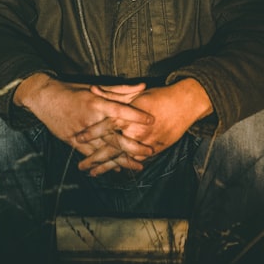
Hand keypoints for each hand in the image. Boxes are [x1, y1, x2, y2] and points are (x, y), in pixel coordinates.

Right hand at [14, 75, 155, 172]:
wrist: (44, 98)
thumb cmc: (72, 90)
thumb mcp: (95, 87)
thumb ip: (120, 90)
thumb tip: (143, 86)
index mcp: (95, 103)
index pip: (118, 110)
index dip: (135, 115)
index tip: (151, 120)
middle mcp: (89, 120)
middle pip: (113, 136)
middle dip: (132, 146)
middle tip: (149, 151)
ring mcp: (79, 133)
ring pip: (103, 149)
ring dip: (121, 159)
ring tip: (138, 166)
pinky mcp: (72, 142)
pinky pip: (90, 155)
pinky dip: (103, 163)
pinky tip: (116, 169)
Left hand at [77, 78, 212, 174]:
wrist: (184, 105)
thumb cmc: (158, 96)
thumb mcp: (134, 93)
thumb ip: (112, 93)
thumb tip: (93, 89)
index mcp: (129, 116)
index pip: (106, 126)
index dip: (91, 133)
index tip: (78, 139)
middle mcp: (136, 132)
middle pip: (111, 148)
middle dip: (95, 159)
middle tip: (81, 166)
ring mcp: (145, 143)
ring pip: (122, 158)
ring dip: (107, 167)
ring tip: (93, 174)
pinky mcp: (154, 150)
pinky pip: (136, 161)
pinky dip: (124, 166)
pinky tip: (114, 171)